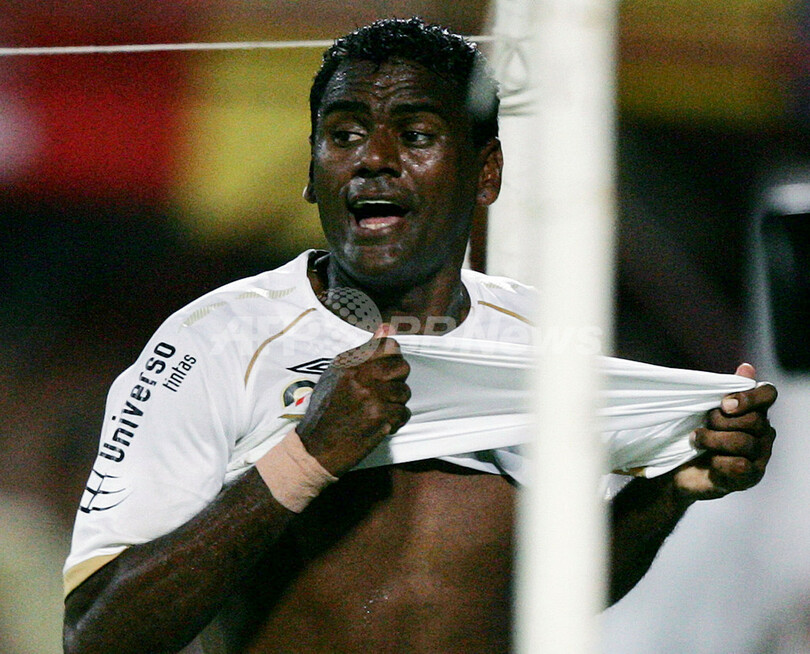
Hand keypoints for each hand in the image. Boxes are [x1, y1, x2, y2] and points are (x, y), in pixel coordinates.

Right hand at [297, 324, 411, 475]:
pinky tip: (380, 423)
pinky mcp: (380, 417)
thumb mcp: (336, 375)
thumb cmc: (324, 412)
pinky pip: (403, 412)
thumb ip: (364, 352)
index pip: (388, 346)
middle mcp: (360, 375)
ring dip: (395, 403)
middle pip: (402, 367)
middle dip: (397, 381)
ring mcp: (371, 396)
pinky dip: (395, 420)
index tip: (386, 370)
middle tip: (384, 392)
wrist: (315, 447)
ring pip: (404, 392)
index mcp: (349, 362)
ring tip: (377, 409)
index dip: (392, 359)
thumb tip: (387, 327)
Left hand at [673, 363, 776, 501]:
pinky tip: (709, 461)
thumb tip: (747, 367)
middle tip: (703, 423)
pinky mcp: (749, 478)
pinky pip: (738, 465)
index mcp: (755, 411)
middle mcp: (763, 433)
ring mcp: (759, 457)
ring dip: (712, 440)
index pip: (768, 394)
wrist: (679, 469)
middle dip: (720, 420)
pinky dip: (718, 461)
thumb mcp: (705, 409)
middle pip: (753, 420)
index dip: (749, 397)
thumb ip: (725, 390)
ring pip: (743, 442)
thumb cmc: (696, 434)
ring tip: (696, 439)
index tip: (724, 403)